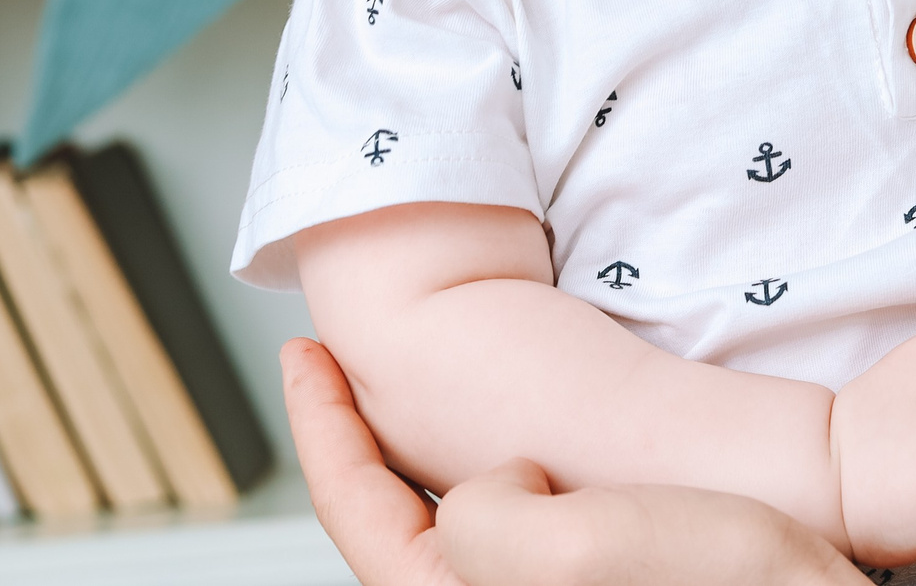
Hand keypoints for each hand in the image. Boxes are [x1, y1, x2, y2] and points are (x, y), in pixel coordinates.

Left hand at [286, 336, 865, 585]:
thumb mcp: (568, 547)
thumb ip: (478, 517)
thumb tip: (479, 494)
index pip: (362, 520)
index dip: (321, 430)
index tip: (303, 352)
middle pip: (405, 528)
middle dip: (373, 448)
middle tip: (351, 368)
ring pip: (470, 525)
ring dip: (446, 461)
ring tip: (443, 402)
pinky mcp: (612, 583)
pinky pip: (532, 528)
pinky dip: (514, 478)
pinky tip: (538, 446)